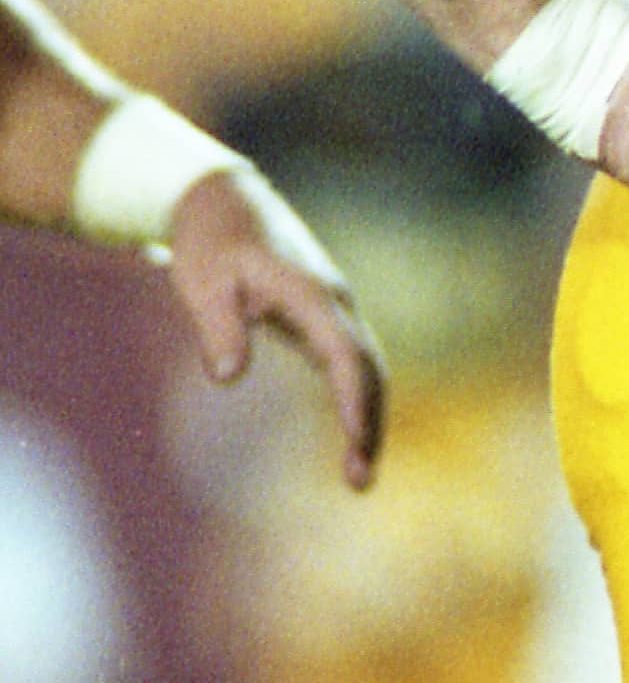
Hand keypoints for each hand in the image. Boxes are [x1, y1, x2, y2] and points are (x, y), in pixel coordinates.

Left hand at [166, 164, 386, 490]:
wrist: (221, 199)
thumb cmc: (209, 241)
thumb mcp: (202, 282)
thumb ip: (218, 328)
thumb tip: (227, 379)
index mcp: (311, 294)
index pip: (346, 354)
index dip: (355, 401)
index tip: (358, 444)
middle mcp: (334, 301)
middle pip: (370, 368)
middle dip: (371, 424)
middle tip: (360, 484)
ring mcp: (333, 308)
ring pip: (367, 367)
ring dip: (370, 417)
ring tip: (358, 475)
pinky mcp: (322, 317)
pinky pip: (352, 362)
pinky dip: (358, 400)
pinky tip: (353, 434)